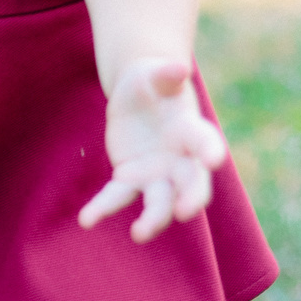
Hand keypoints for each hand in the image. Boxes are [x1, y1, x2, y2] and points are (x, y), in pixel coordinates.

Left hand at [80, 59, 229, 242]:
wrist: (138, 95)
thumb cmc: (152, 81)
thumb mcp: (154, 73)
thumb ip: (166, 74)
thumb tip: (180, 66)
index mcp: (192, 131)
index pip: (205, 143)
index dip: (210, 151)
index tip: (213, 160)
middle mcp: (180, 160)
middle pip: (190, 184)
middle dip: (190, 199)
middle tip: (184, 212)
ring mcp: (156, 175)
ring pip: (158, 202)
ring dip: (152, 220)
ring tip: (138, 234)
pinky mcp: (129, 179)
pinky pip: (117, 197)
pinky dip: (102, 209)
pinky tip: (86, 220)